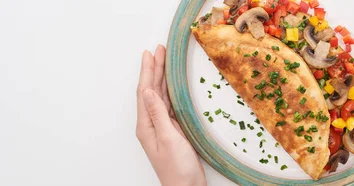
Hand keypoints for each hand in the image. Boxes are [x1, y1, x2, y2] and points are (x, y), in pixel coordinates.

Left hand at [136, 45, 206, 185]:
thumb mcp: (169, 138)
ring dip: (161, 78)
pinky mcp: (172, 131)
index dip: (148, 71)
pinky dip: (169, 91)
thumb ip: (158, 114)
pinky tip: (171, 85)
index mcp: (146, 125)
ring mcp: (161, 128)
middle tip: (159, 50)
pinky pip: (168, 105)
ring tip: (164, 61)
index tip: (151, 53)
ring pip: (159, 96)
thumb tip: (147, 90)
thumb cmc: (177, 168)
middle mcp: (151, 124)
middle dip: (154, 69)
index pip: (145, 92)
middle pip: (151, 91)